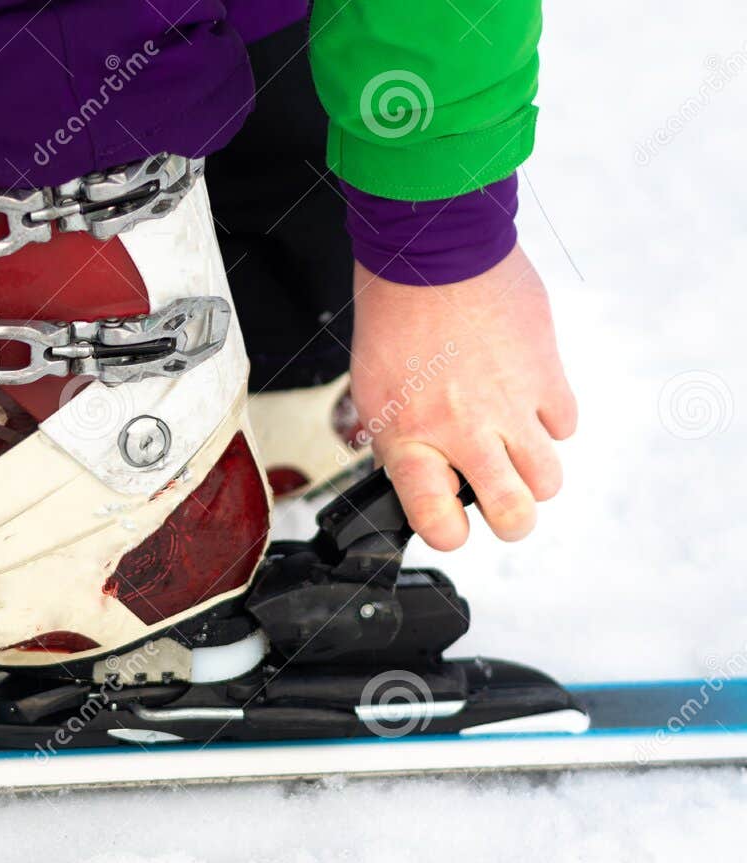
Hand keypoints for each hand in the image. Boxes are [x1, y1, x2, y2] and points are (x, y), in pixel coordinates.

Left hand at [349, 245, 576, 549]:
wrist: (434, 252)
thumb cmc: (395, 318)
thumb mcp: (375, 391)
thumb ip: (401, 441)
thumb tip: (417, 478)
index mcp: (410, 437)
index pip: (436, 520)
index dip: (447, 533)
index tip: (449, 526)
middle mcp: (464, 431)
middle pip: (514, 514)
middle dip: (510, 520)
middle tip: (501, 504)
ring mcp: (511, 406)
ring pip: (548, 480)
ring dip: (534, 475)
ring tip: (514, 452)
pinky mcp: (548, 375)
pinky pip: (565, 426)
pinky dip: (550, 424)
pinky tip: (527, 404)